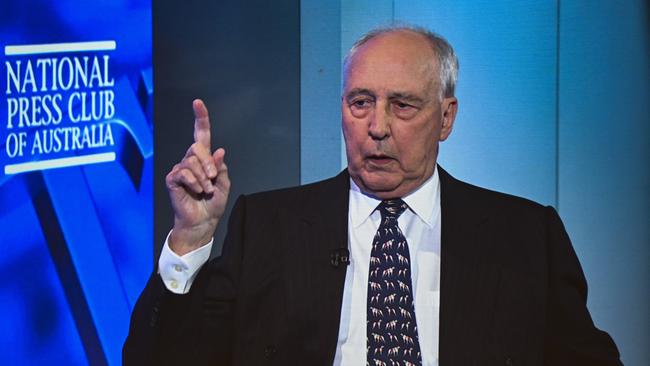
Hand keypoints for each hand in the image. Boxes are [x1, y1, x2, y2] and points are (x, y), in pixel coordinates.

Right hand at [165, 99, 230, 254]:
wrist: (203, 221)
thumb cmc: (213, 203)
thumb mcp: (224, 184)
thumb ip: (220, 167)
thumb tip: (218, 151)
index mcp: (204, 159)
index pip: (201, 134)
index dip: (200, 118)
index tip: (197, 102)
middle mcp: (191, 160)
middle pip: (197, 147)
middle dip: (208, 163)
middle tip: (213, 179)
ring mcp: (180, 169)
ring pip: (191, 161)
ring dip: (203, 178)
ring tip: (205, 190)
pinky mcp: (172, 179)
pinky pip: (183, 172)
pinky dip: (193, 182)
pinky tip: (195, 191)